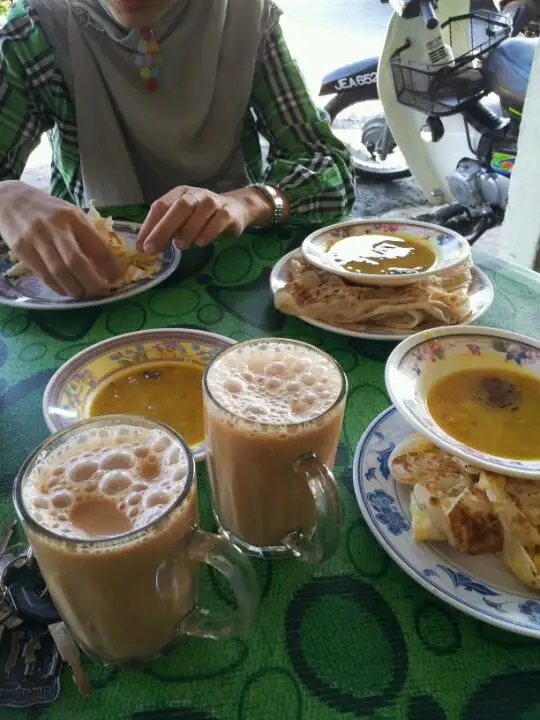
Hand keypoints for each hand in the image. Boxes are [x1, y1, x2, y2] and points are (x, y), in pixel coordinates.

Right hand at [0, 182, 121, 297]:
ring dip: (76, 289)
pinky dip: (58, 287)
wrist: (11, 200)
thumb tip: (108, 264)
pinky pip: (44, 275)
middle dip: (93, 283)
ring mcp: (37, 239)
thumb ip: (87, 236)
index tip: (118, 279)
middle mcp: (56, 228)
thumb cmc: (48, 211)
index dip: (110, 267)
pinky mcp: (22, 250)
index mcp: (74, 218)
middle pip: (77, 263)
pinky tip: (67, 291)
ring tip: (85, 295)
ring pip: (60, 272)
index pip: (97, 246)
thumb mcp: (71, 214)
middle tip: (102, 292)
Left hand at [137, 185, 273, 254]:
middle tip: (153, 249)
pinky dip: (208, 232)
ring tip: (180, 246)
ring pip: (199, 212)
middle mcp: (195, 194)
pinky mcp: (228, 212)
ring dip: (187, 230)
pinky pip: (218, 220)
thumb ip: (166, 231)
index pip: (160, 206)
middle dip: (164, 228)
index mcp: (179, 194)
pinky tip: (200, 243)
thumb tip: (146, 248)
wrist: (236, 209)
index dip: (149, 226)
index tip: (141, 247)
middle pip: (179, 206)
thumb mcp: (182, 221)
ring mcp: (214, 202)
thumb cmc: (203, 217)